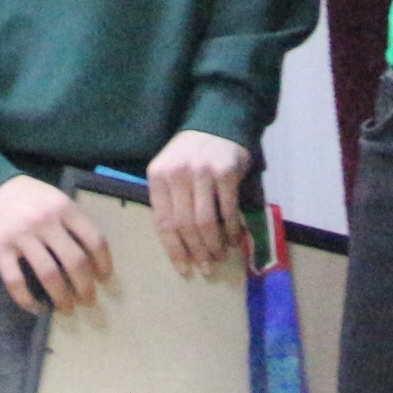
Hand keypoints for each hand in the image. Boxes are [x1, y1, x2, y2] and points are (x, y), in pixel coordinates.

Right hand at [0, 174, 113, 314]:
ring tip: (67, 308)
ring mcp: (21, 236)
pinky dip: (28, 301)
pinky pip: (16, 282)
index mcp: (63, 207)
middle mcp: (45, 221)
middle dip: (85, 287)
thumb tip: (89, 251)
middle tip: (88, 301)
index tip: (104, 279)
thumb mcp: (52, 196)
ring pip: (49, 275)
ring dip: (62, 298)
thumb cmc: (22, 193)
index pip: (94, 239)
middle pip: (74, 262)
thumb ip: (69, 218)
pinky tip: (37, 308)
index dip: (103, 263)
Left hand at [146, 130, 251, 278]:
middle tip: (206, 268)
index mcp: (158, 175)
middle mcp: (177, 173)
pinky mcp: (226, 172)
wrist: (218, 123)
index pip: (163, 222)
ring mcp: (202, 172)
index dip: (174, 250)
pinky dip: (231, 230)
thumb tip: (179, 246)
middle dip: (196, 252)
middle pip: (185, 225)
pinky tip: (234, 240)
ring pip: (205, 222)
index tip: (184, 269)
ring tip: (219, 257)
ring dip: (213, 245)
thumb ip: (170, 201)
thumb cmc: (191, 154)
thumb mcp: (170, 171)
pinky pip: (228, 210)